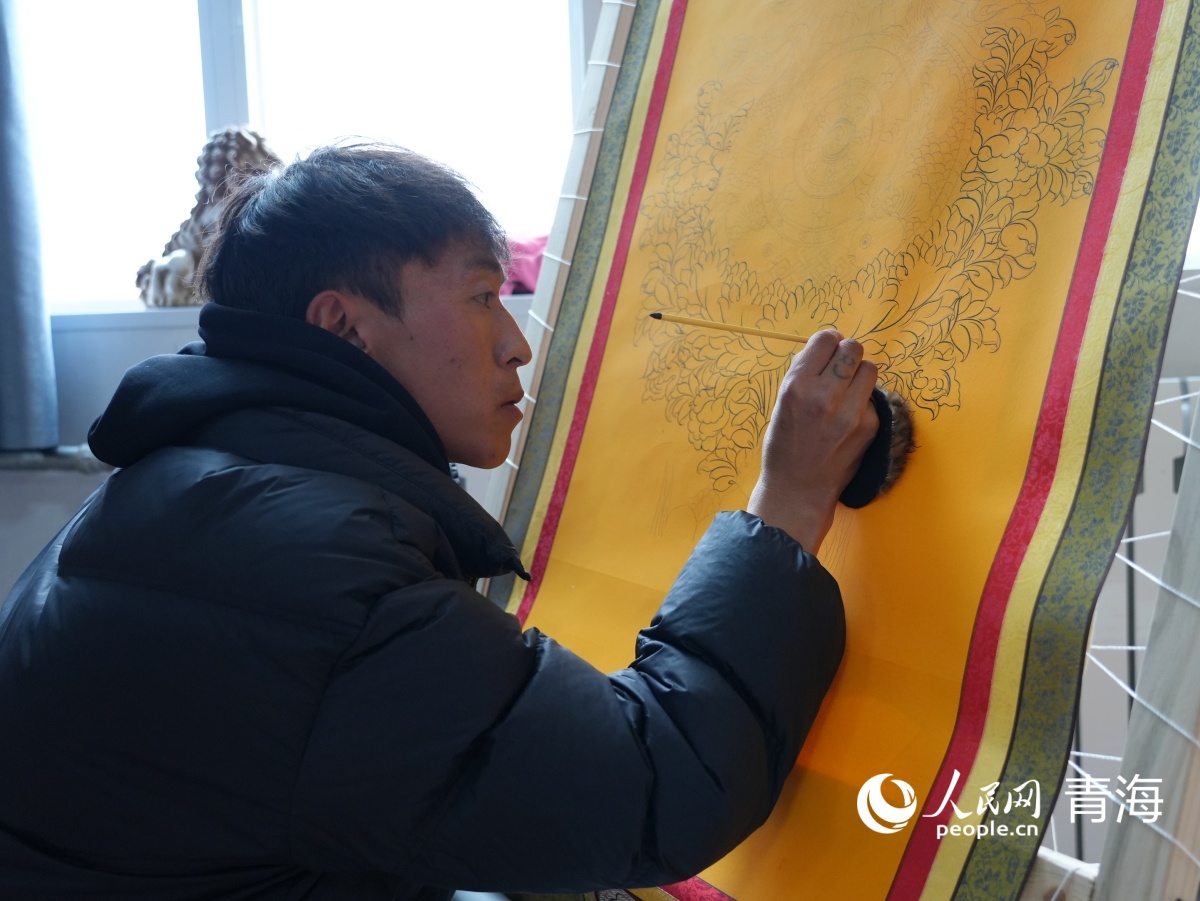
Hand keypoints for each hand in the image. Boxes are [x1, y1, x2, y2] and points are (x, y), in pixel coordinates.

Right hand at [746, 330, 879, 553]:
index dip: (829, 342)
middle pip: (853, 348)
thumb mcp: (781, 403)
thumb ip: (802, 374)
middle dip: (847, 354)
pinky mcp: (868, 426)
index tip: (829, 351)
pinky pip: (872, 398)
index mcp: (797, 385)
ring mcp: (850, 411)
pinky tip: (849, 419)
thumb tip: (824, 348)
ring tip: (847, 392)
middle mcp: (824, 394)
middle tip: (841, 370)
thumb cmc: (784, 445)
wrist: (798, 489)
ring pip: (870, 369)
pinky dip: (862, 403)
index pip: (825, 339)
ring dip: (859, 375)